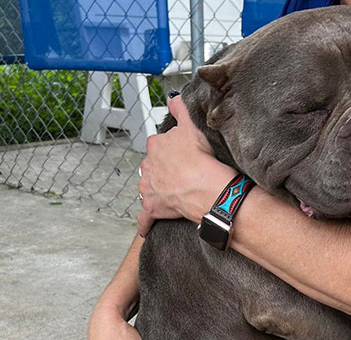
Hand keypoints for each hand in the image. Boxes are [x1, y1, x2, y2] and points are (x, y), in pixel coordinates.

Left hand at [137, 95, 236, 235]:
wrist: (206, 188)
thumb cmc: (200, 160)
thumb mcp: (191, 126)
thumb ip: (180, 110)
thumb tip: (173, 99)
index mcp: (155, 147)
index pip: (158, 146)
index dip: (170, 150)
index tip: (180, 155)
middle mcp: (147, 167)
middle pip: (152, 167)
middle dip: (161, 171)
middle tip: (179, 174)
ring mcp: (148, 189)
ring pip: (147, 189)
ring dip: (154, 192)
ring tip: (170, 194)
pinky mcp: (153, 209)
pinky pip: (144, 218)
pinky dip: (145, 223)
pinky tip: (146, 228)